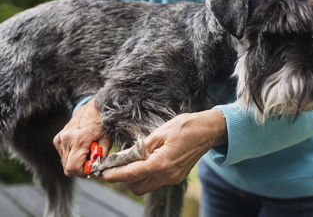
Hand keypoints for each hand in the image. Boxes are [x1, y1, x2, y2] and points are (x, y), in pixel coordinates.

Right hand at [53, 99, 111, 176]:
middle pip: (68, 168)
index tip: (92, 168)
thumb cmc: (102, 124)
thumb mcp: (107, 140)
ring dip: (76, 162)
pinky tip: (80, 147)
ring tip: (87, 152)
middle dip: (80, 169)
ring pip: (64, 163)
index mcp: (79, 140)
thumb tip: (97, 169)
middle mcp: (66, 140)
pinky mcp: (57, 139)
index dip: (83, 172)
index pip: (73, 167)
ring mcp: (60, 139)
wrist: (92, 108)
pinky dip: (71, 155)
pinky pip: (63, 155)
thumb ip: (101, 156)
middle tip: (91, 161)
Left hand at [101, 109, 226, 194]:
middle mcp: (167, 175)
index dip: (115, 174)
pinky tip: (146, 160)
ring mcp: (173, 178)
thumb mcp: (160, 133)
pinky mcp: (176, 176)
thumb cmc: (186, 127)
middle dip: (124, 179)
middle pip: (137, 187)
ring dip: (135, 177)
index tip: (103, 173)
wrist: (209, 130)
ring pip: (146, 186)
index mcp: (162, 164)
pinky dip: (147, 174)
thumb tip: (122, 157)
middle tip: (117, 165)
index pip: (131, 174)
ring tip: (132, 161)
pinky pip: (156, 181)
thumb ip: (139, 147)